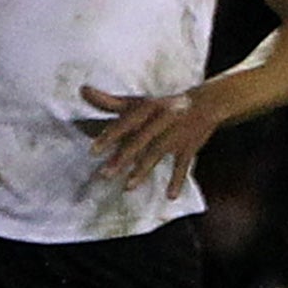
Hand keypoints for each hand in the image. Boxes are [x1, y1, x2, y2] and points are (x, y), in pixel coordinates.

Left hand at [80, 84, 221, 198]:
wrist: (205, 103)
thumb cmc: (162, 106)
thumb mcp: (138, 102)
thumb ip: (109, 101)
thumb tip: (82, 90)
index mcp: (148, 107)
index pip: (127, 122)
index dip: (111, 135)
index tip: (94, 150)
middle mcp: (163, 119)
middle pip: (140, 140)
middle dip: (123, 157)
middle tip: (105, 174)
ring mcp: (176, 134)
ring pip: (157, 152)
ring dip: (143, 169)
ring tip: (128, 187)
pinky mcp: (189, 147)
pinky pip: (182, 165)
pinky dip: (177, 180)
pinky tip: (170, 196)